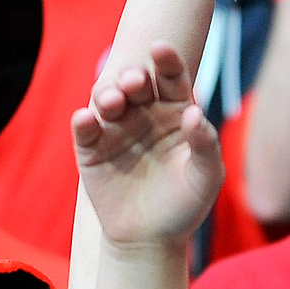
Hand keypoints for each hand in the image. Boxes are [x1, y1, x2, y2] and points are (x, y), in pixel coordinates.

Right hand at [73, 42, 222, 248]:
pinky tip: (86, 118)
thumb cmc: (185, 205)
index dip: (167, 61)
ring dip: (108, 95)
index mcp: (175, 111)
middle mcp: (144, 114)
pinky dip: (83, 121)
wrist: (151, 240)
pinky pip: (85, 129)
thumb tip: (195, 113)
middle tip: (135, 80)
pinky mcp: (91, 149)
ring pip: (108, 101)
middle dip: (134, 77)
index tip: (161, 48)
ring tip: (113, 101)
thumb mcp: (205, 177)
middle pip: (137, 85)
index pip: (172, 78)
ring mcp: (115, 129)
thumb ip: (205, 144)